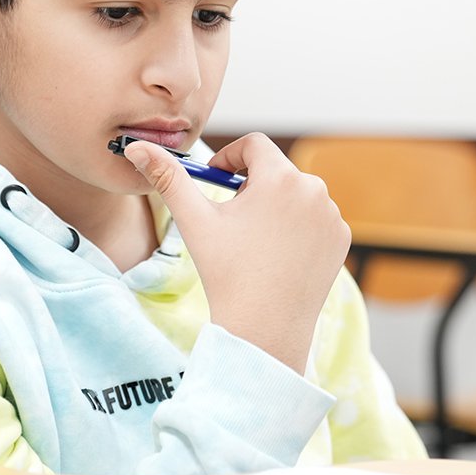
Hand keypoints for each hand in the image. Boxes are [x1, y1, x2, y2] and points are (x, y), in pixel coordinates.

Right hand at [124, 133, 349, 372]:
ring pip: (296, 194)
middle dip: (252, 185)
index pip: (254, 145)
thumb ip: (167, 177)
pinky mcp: (340, 239)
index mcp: (280, 177)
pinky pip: (314, 218)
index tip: (216, 180)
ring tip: (255, 240)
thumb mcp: (194, 220)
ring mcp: (331, 215)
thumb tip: (135, 147)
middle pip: (276, 169)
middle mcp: (314, 189)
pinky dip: (296, 227)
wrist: (264, 329)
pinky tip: (278, 254)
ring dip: (274, 204)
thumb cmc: (226, 272)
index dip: (230, 157)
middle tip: (232, 218)